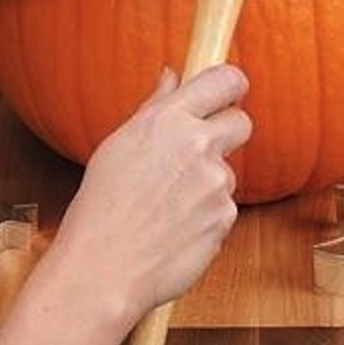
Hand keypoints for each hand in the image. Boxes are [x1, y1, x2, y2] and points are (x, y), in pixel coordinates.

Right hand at [45, 64, 251, 325]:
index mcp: (168, 119)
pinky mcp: (225, 217)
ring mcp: (215, 182)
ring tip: (167, 205)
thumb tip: (172, 76)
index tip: (228, 92)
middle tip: (200, 149)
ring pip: (226, 171)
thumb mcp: (120, 143)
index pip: (226, 80)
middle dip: (227, 131)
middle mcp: (197, 144)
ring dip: (207, 183)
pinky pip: (223, 208)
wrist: (103, 268)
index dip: (231, 85)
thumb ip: (156, 106)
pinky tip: (174, 228)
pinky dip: (206, 215)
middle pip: (241, 121)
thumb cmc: (102, 205)